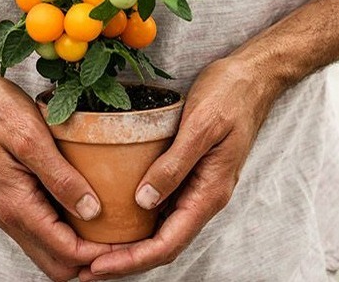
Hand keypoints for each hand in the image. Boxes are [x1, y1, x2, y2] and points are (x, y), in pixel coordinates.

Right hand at [0, 73, 112, 280]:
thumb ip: (61, 178)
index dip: (101, 254)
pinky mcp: (13, 201)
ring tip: (113, 227)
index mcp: (17, 205)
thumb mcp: (32, 137)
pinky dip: (68, 232)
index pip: (67, 252)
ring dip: (81, 248)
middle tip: (125, 238)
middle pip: (58, 265)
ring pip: (50, 252)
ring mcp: (10, 211)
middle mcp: (11, 217)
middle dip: (93, 260)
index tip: (130, 240)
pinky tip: (88, 210)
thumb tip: (92, 211)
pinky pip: (44, 232)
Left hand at [78, 57, 281, 280]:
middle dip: (125, 260)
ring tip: (93, 249)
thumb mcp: (200, 126)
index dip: (132, 260)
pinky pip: (163, 206)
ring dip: (130, 244)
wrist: (252, 77)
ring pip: (162, 229)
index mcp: (209, 193)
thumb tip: (143, 202)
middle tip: (86, 268)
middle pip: (162, 244)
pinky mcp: (189, 174)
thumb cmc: (230, 96)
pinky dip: (138, 219)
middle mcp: (203, 197)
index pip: (168, 243)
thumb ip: (174, 165)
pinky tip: (115, 216)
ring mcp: (197, 187)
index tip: (98, 265)